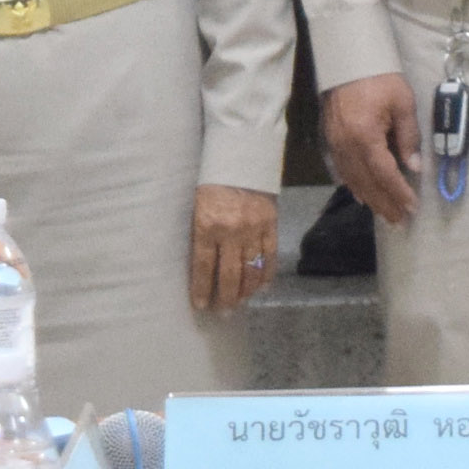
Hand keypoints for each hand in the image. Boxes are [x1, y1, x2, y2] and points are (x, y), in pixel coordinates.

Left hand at [190, 182, 281, 312]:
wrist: (242, 156)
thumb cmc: (212, 182)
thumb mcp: (197, 206)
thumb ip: (200, 235)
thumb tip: (201, 267)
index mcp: (207, 225)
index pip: (203, 267)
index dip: (201, 289)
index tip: (200, 305)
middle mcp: (231, 231)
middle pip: (228, 275)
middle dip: (225, 298)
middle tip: (222, 312)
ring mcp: (254, 228)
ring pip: (251, 270)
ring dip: (245, 292)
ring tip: (239, 303)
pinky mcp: (271, 224)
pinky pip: (270, 256)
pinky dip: (266, 275)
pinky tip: (261, 288)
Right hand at [322, 76, 424, 227]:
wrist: (348, 56)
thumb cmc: (380, 77)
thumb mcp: (403, 103)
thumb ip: (408, 137)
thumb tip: (414, 167)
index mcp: (366, 137)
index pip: (385, 175)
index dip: (398, 193)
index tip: (412, 208)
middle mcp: (346, 146)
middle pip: (367, 183)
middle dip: (384, 203)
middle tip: (399, 220)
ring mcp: (335, 143)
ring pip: (352, 180)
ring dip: (369, 199)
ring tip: (384, 213)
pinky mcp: (330, 138)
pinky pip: (340, 169)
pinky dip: (352, 185)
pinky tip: (360, 194)